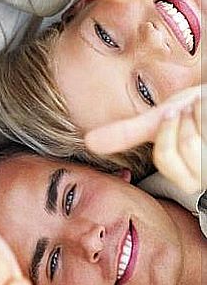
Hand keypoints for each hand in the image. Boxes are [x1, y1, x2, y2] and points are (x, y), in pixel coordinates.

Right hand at [86, 85, 204, 193]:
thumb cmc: (199, 108)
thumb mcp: (160, 120)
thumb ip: (126, 133)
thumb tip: (89, 141)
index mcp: (185, 175)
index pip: (165, 158)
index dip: (167, 133)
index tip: (175, 116)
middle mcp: (204, 175)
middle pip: (182, 148)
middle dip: (184, 122)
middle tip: (193, 115)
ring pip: (197, 139)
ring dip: (199, 114)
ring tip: (204, 112)